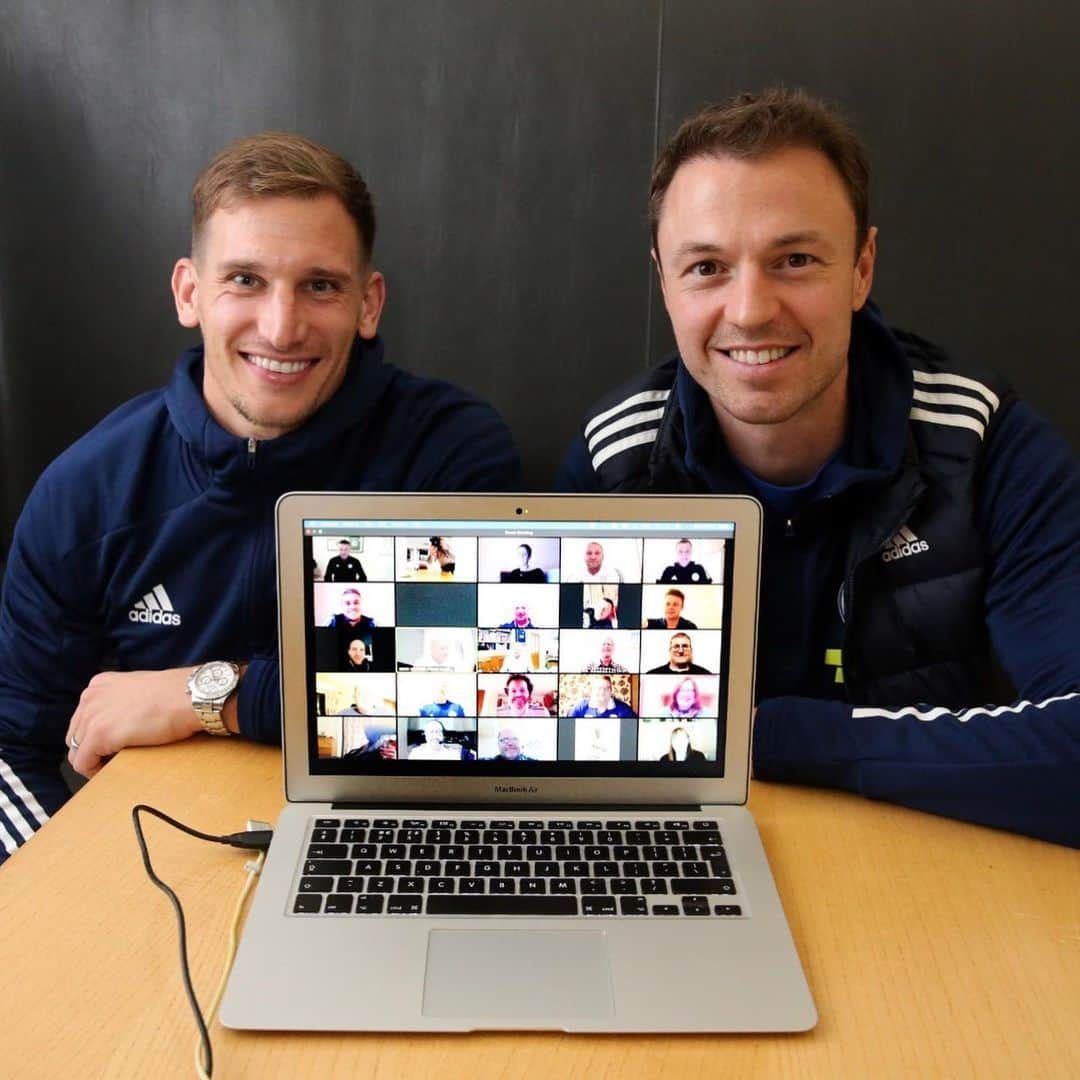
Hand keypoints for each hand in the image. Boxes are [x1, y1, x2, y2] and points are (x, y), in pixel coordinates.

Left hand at [65, 668, 202, 777]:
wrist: (191, 696)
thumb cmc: (177, 694)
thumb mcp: (141, 690)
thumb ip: (125, 702)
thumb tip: (123, 723)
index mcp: (99, 685)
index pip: (83, 718)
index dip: (96, 737)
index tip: (112, 747)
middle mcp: (90, 697)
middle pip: (76, 735)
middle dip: (92, 750)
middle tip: (114, 759)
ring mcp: (92, 715)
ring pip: (76, 751)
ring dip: (95, 762)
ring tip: (116, 766)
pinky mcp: (98, 735)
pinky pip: (82, 763)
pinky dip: (94, 772)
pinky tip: (112, 771)